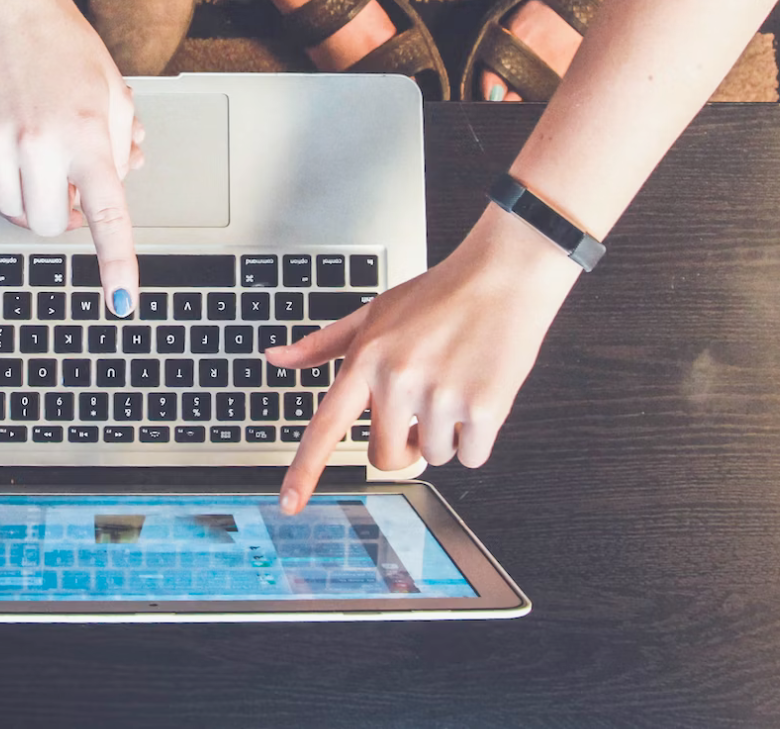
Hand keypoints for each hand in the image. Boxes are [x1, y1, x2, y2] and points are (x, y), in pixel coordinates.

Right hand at [0, 0, 142, 314]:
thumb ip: (118, 148)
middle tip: (65, 181)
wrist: (5, 9)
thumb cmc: (65, 47)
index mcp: (88, 135)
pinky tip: (6, 129)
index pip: (107, 214)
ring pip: (12, 207)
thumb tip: (114, 189)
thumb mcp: (112, 93)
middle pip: (47, 224)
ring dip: (28, 191)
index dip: (116, 263)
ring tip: (36, 146)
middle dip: (59, 214)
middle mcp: (41, 143)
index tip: (122, 300)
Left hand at [267, 205, 580, 511]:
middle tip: (421, 409)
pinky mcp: (484, 408)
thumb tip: (276, 358)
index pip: (326, 426)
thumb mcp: (373, 312)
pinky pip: (471, 456)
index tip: (289, 503)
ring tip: (455, 384)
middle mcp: (398, 380)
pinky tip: (479, 393)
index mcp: (367, 359)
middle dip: (404, 445)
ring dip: (445, 434)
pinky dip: (477, 437)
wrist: (503, 276)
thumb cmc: (439, 295)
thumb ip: (323, 344)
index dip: (305, 470)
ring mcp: (441, 396)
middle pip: (386, 457)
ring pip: (434, 456)